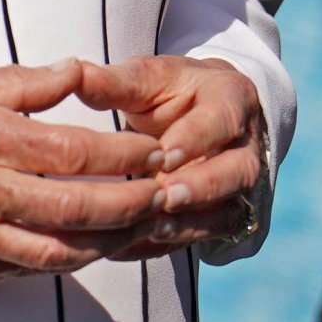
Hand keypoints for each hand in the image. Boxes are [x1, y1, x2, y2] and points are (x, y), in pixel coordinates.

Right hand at [0, 61, 170, 279]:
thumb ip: (19, 84)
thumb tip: (75, 71)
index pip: (74, 150)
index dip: (124, 154)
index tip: (156, 149)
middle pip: (79, 206)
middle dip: (133, 202)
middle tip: (168, 192)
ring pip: (59, 251)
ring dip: (108, 240)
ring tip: (139, 225)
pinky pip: (23, 270)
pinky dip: (62, 260)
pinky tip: (84, 246)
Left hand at [74, 55, 263, 258]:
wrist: (203, 112)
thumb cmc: (173, 91)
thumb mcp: (149, 77)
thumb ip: (118, 81)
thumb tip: (76, 74)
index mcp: (231, 99)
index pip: (222, 119)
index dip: (196, 138)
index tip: (165, 153)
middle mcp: (245, 147)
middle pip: (235, 172)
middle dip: (202, 187)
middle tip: (164, 195)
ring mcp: (240, 188)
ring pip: (225, 212)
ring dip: (187, 223)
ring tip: (149, 225)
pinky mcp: (224, 219)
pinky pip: (203, 238)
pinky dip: (167, 245)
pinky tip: (129, 247)